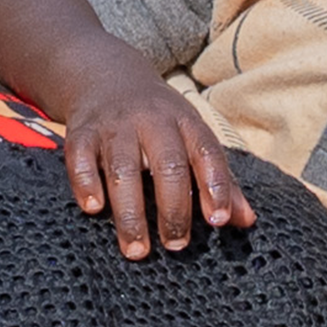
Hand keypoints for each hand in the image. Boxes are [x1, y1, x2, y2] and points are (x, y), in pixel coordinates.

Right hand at [63, 79, 254, 260]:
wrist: (107, 77)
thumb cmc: (160, 121)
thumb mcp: (193, 138)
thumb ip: (220, 180)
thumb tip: (246, 221)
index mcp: (186, 122)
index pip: (207, 153)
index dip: (215, 186)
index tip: (218, 220)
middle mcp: (152, 121)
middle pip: (167, 165)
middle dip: (173, 209)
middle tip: (176, 245)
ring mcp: (115, 126)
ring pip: (123, 169)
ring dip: (130, 213)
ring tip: (137, 249)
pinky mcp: (81, 132)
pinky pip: (80, 159)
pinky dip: (85, 184)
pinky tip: (94, 209)